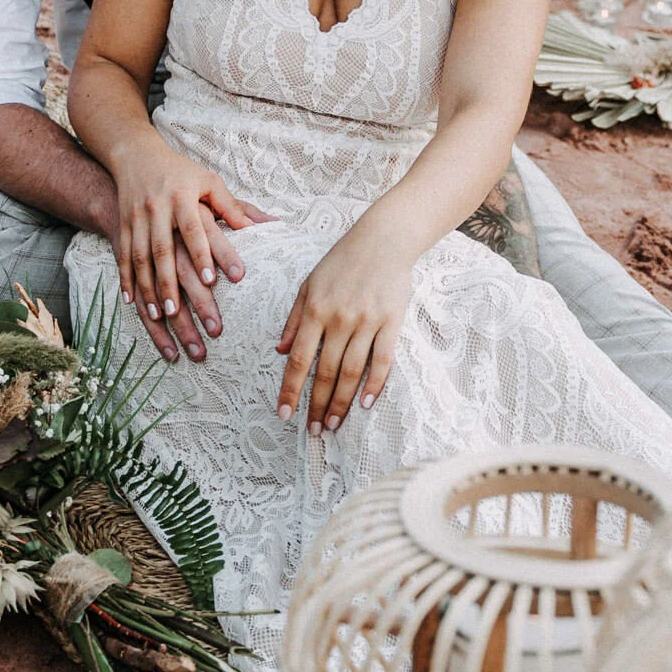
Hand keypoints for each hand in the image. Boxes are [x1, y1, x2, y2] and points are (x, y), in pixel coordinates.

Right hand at [107, 143, 263, 330]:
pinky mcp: (124, 226)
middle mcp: (157, 209)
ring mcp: (137, 219)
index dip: (203, 255)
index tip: (212, 280)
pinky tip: (133, 302)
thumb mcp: (208, 181)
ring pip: (140, 259)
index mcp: (182, 197)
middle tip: (179, 312)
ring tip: (160, 315)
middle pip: (163, 251)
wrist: (136, 156)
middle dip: (170, 283)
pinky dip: (126, 280)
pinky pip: (123, 256)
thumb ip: (232, 206)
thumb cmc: (181, 172)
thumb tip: (262, 226)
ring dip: (148, 288)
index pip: (194, 230)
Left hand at [276, 226, 411, 433]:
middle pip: (325, 373)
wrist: (383, 240)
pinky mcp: (391, 322)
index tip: (284, 414)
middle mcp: (339, 319)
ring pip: (351, 372)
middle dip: (317, 406)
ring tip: (334, 424)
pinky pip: (382, 360)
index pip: (298, 360)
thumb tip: (279, 351)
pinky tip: (364, 403)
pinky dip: (374, 384)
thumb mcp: (309, 284)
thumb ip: (294, 318)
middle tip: (313, 431)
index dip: (290, 390)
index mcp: (315, 311)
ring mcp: (366, 322)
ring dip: (341, 403)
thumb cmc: (342, 261)